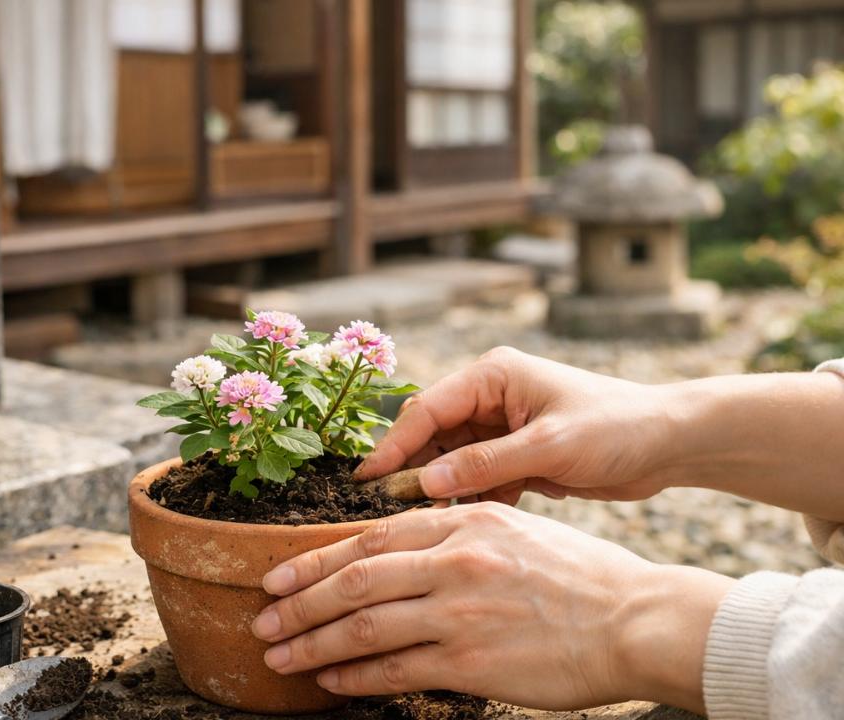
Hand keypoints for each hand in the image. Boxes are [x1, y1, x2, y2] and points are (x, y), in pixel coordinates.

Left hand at [251, 504, 733, 712]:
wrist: (636, 619)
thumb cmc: (577, 575)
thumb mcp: (510, 530)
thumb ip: (450, 537)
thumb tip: (390, 556)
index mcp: (460, 521)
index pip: (367, 539)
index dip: (313, 560)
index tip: (276, 576)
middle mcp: (452, 561)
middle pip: (352, 582)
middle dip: (297, 603)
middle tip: (263, 619)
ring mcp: (459, 612)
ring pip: (361, 626)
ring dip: (312, 644)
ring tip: (279, 656)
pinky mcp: (471, 662)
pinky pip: (395, 670)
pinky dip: (354, 677)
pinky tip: (330, 682)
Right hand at [357, 346, 843, 519]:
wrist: (672, 444)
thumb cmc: (618, 428)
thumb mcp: (550, 446)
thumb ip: (486, 464)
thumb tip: (426, 482)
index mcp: (492, 377)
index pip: (427, 410)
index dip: (394, 445)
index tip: (366, 478)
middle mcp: (490, 399)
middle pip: (432, 436)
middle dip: (410, 470)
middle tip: (382, 508)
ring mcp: (502, 430)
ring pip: (450, 462)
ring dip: (438, 490)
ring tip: (415, 523)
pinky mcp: (516, 458)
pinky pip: (476, 480)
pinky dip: (467, 501)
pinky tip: (457, 525)